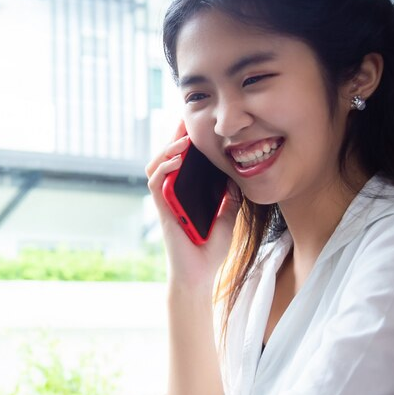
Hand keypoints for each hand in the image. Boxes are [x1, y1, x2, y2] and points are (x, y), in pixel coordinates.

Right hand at [145, 122, 239, 292]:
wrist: (200, 274)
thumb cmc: (211, 250)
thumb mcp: (228, 217)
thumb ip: (230, 198)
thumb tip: (238, 175)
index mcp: (185, 194)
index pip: (181, 162)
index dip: (185, 142)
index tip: (196, 125)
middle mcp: (171, 195)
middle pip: (165, 158)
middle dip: (174, 137)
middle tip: (185, 120)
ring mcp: (165, 202)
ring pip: (155, 166)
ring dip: (167, 150)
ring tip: (182, 138)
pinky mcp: (162, 210)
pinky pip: (156, 183)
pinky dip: (164, 168)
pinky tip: (178, 159)